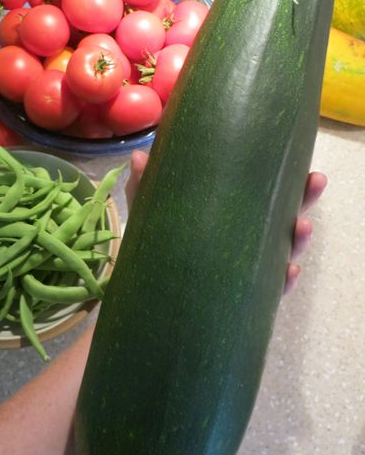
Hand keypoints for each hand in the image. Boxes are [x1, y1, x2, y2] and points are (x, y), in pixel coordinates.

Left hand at [125, 149, 326, 294]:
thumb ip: (146, 185)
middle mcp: (246, 239)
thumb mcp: (152, 210)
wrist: (145, 286)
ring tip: (301, 226)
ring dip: (297, 240)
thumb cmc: (156, 239)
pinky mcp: (237, 296)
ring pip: (282, 254)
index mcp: (234, 213)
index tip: (309, 168)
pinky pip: (268, 291)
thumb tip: (139, 157)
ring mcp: (246, 268)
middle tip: (315, 181)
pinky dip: (281, 282)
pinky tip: (287, 272)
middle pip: (285, 218)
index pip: (267, 195)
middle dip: (304, 200)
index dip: (292, 182)